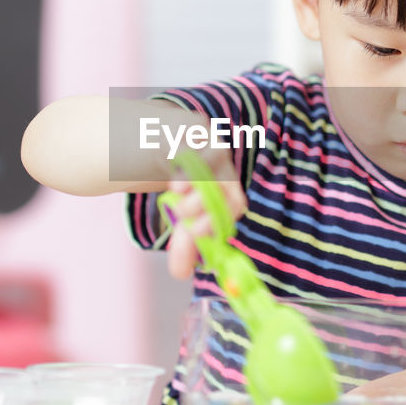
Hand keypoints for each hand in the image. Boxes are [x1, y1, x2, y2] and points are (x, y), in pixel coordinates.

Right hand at [160, 147, 246, 279]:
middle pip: (229, 185)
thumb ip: (185, 243)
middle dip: (208, 205)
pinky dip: (184, 155)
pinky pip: (194, 140)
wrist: (171, 143)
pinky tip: (173, 174)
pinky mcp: (194, 129)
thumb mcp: (184, 215)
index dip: (216, 223)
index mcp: (228, 192)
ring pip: (216, 158)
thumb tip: (180, 274)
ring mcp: (211, 147)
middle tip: (184, 218)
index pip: (234, 207)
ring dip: (197, 179)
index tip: (193, 233)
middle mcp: (225, 169)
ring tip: (176, 193)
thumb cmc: (184, 187)